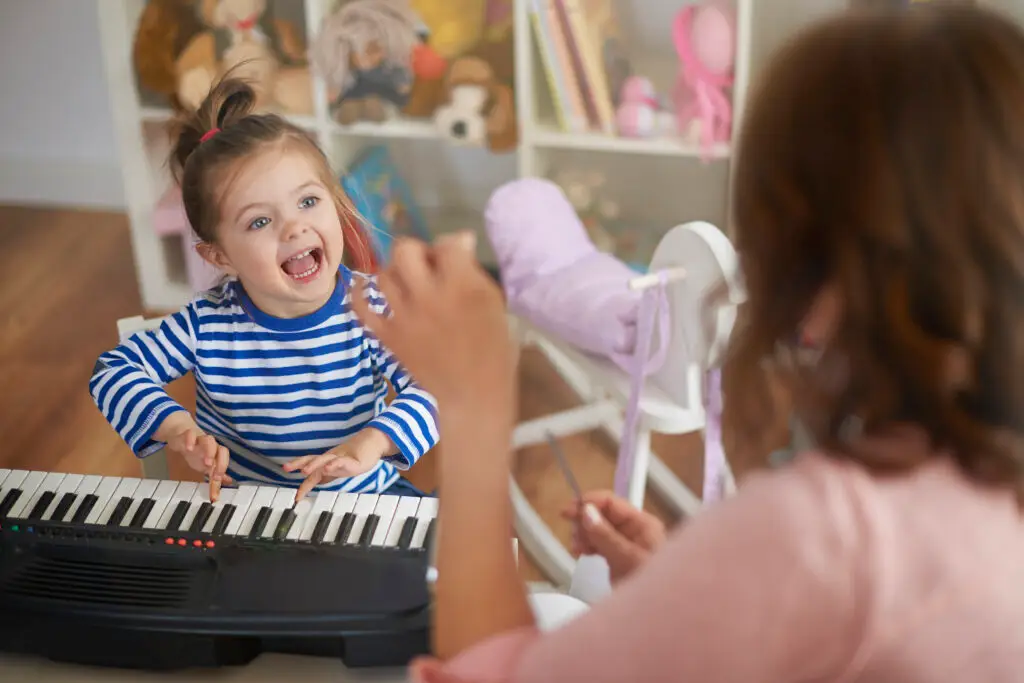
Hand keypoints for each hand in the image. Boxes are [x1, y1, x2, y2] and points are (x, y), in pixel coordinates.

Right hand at [156, 411, 230, 500]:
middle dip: (220, 461)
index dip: (223, 468)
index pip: (224, 460)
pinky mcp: (187, 434)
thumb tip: (229, 481)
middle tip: (215, 471)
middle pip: (221, 449)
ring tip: (205, 462)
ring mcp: (200, 439)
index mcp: (216, 453)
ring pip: (209, 440)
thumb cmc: (196, 451)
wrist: (181, 436)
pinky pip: (191, 434)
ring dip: (209, 451)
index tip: (217, 479)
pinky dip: (190, 440)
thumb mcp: (205, 465)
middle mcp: (211, 446)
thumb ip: (215, 474)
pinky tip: (189, 448)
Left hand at [283, 427, 392, 501]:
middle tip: (286, 468)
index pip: (309, 468)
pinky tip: (328, 468)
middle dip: (298, 463)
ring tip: (304, 471)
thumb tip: (315, 481)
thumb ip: (327, 474)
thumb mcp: (338, 468)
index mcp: (326, 461)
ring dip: (313, 465)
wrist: (372, 444)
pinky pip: (341, 461)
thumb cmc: (355, 456)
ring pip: (324, 460)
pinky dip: (333, 465)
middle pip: (311, 459)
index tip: (295, 497)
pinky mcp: (352, 460)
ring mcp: (340, 458)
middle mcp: (330, 458)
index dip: (301, 481)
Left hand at [349, 233, 515, 423]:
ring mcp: (404, 316)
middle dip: (416, 251)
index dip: (451, 246)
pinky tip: (363, 286)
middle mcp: (428, 294)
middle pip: (405, 250)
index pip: (446, 244)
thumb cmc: (493, 349)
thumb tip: (460, 241)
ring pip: (384, 274)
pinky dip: (358, 293)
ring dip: (395, 272)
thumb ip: (473, 271)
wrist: (473, 394)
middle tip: (427, 266)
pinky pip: (361, 307)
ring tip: (407, 282)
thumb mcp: (493, 303)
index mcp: (461, 285)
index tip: (454, 257)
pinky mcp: (388, 336)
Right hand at [561, 490, 665, 583]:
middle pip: (603, 515)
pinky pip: (600, 544)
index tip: (569, 511)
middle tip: (573, 533)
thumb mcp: (625, 560)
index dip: (589, 503)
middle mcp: (635, 531)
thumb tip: (586, 512)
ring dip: (584, 534)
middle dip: (585, 521)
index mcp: (643, 524)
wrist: (660, 616)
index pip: (612, 503)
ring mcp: (627, 545)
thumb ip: (605, 535)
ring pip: (599, 529)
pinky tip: (581, 552)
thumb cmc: (652, 588)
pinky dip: (588, 545)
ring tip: (578, 548)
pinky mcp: (619, 558)